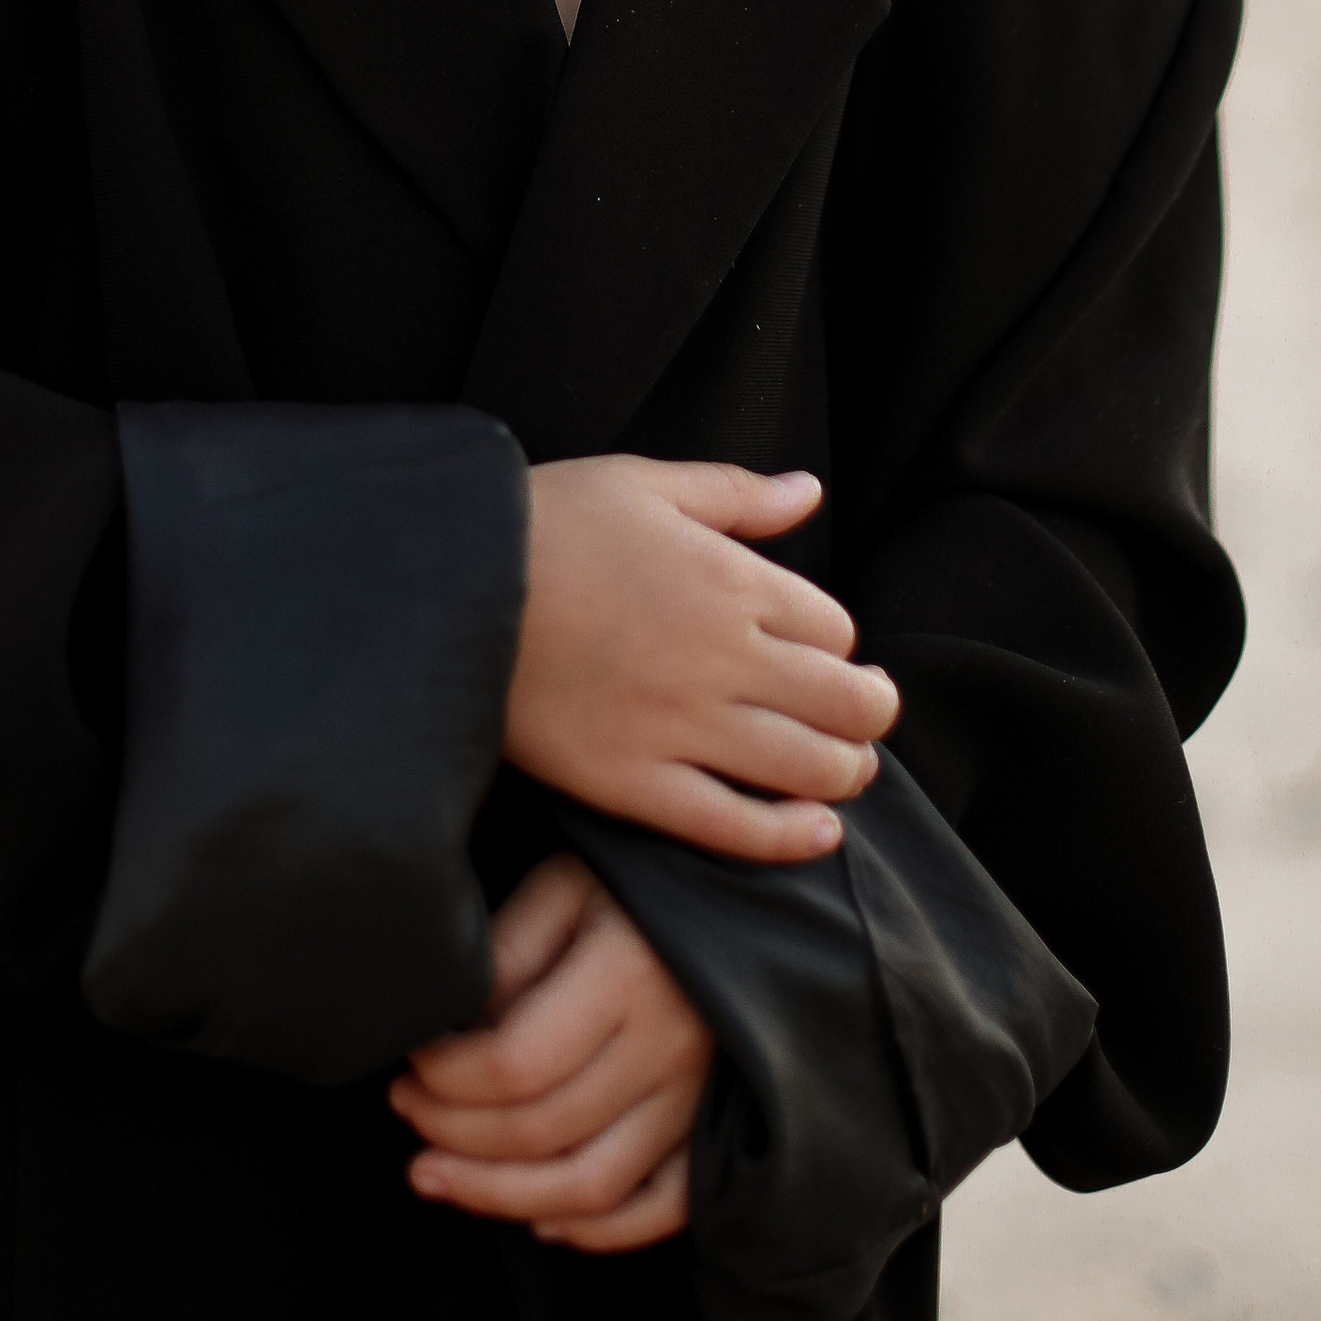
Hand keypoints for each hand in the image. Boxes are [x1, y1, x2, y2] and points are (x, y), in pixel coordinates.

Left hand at [390, 856, 709, 1251]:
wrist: (754, 886)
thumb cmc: (646, 878)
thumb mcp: (570, 881)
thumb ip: (509, 950)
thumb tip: (453, 1030)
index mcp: (629, 976)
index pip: (514, 1064)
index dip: (444, 1077)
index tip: (408, 1060)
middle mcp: (671, 1048)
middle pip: (541, 1132)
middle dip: (453, 1134)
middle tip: (404, 1109)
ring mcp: (701, 1100)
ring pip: (591, 1186)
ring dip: (499, 1197)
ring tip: (434, 1178)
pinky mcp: (721, 1129)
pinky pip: (661, 1208)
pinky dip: (596, 1231)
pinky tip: (537, 1219)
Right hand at [505, 457, 896, 862]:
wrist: (451, 590)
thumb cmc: (544, 524)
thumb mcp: (643, 484)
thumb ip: (736, 495)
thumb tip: (809, 492)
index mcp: (731, 580)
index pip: (834, 629)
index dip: (837, 643)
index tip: (819, 650)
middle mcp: (723, 658)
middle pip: (845, 702)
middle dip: (870, 711)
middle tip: (865, 715)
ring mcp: (681, 727)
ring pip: (807, 768)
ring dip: (847, 772)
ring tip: (847, 768)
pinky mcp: (635, 784)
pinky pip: (733, 825)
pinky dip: (789, 837)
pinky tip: (817, 833)